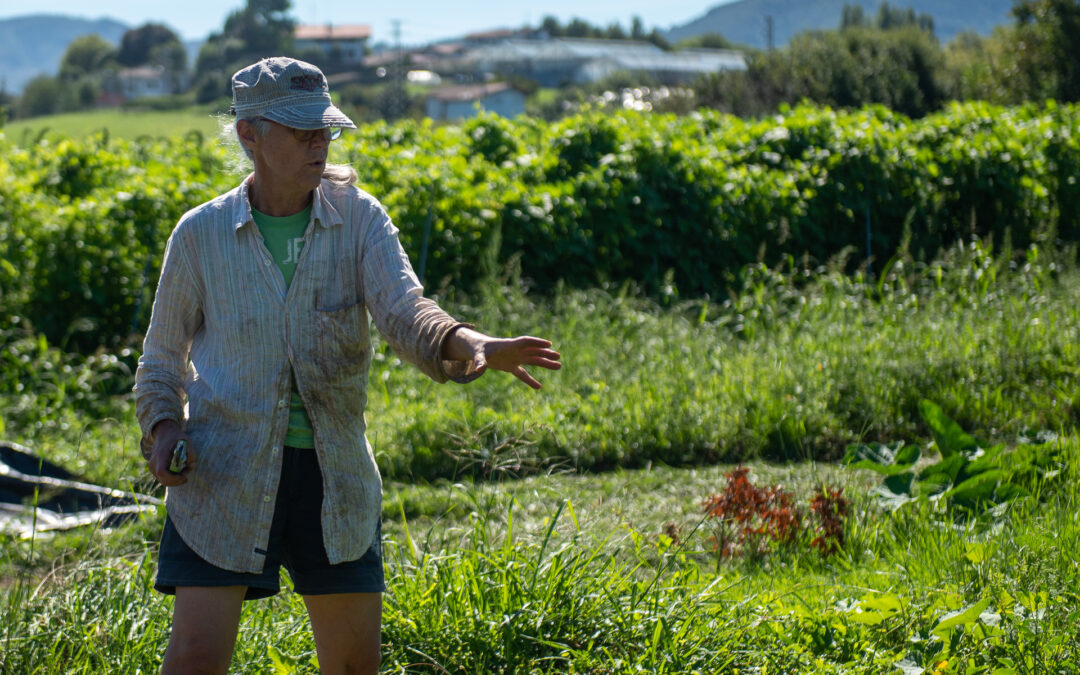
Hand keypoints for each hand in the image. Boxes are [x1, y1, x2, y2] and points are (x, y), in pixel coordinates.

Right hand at [147, 419, 196, 485]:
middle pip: (164, 480)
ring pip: (164, 481)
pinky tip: (180, 472)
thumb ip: (191, 453)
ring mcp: (152, 467)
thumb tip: (192, 465)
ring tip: (185, 470)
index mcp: (160, 455)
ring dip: (176, 480)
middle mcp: (154, 463)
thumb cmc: (176, 437)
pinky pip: (163, 479)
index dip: (173, 478)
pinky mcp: (154, 469)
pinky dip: (172, 479)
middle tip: (187, 472)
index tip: (184, 475)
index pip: (162, 472)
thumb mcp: (186, 441)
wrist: (163, 433)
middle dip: (178, 480)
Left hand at [444, 327, 561, 388]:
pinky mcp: (512, 366)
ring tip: (558, 366)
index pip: (525, 342)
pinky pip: (523, 374)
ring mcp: (515, 359)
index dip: (537, 342)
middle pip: (533, 351)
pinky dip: (530, 380)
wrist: (478, 350)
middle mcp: (515, 351)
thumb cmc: (478, 350)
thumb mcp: (478, 355)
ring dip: (545, 363)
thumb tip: (479, 370)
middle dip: (545, 354)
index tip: (549, 344)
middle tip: (558, 357)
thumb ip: (480, 361)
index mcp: (509, 345)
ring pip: (533, 360)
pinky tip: (539, 387)